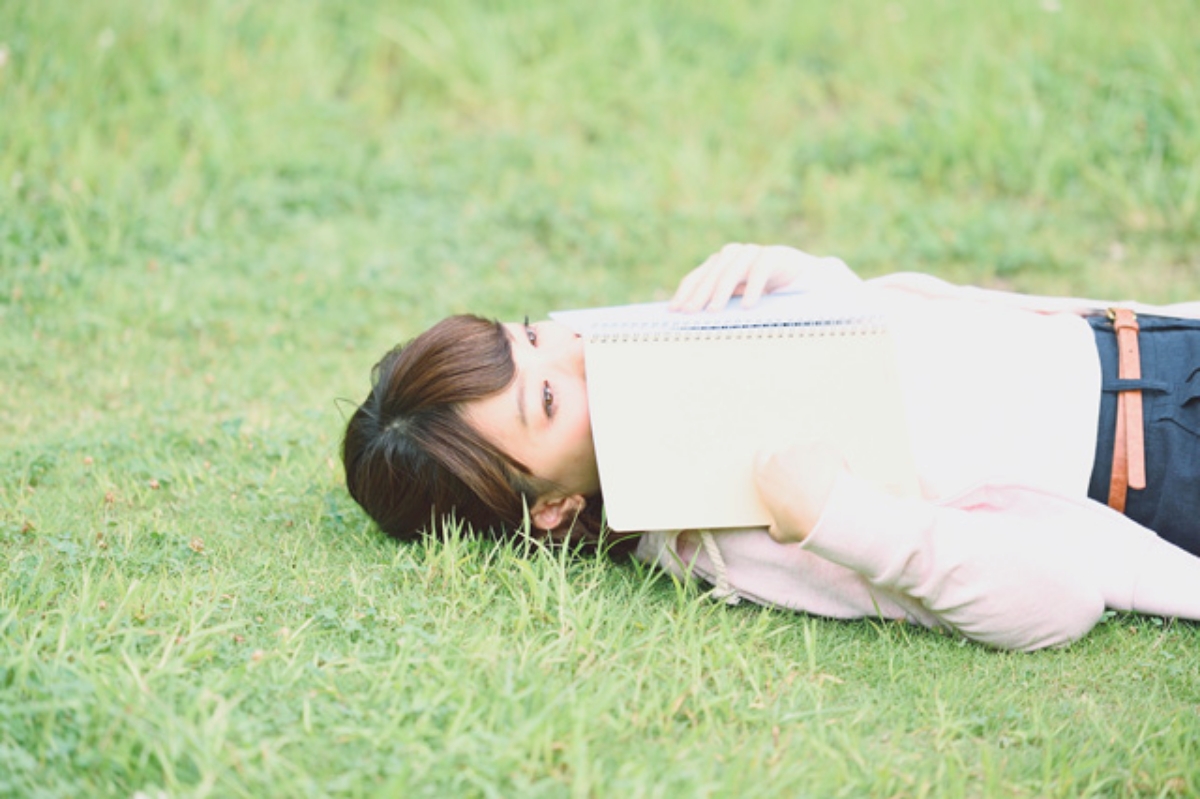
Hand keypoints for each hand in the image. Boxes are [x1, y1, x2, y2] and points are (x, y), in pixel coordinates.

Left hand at [669, 243, 824, 311]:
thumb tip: (692, 318)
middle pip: (710, 275)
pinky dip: (752, 288)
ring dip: (721, 292)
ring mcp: (751, 252)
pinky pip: (759, 271)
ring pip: (731, 271)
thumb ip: (719, 300)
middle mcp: (731, 254)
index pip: (695, 278)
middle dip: (698, 295)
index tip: (673, 311)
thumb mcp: (737, 295)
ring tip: (714, 311)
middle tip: (690, 313)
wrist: (798, 273)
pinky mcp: (772, 255)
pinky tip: (748, 304)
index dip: (683, 294)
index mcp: (718, 264)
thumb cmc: (762, 288)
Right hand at [753, 441, 847, 543]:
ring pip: (805, 452)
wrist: (830, 516)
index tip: (780, 471)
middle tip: (807, 483)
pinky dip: (829, 460)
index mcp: (763, 475)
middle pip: (784, 453)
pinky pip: (824, 451)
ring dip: (812, 462)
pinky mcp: (821, 446)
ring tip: (824, 483)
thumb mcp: (781, 532)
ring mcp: (801, 449)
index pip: (761, 458)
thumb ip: (774, 526)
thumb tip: (776, 529)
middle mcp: (779, 457)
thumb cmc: (803, 524)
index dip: (771, 464)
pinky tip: (834, 476)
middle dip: (794, 465)